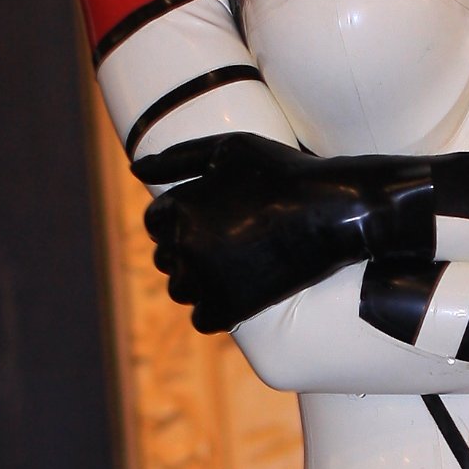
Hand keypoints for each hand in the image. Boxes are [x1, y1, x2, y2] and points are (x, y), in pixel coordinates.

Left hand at [141, 135, 431, 334]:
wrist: (333, 211)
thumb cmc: (282, 172)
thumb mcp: (229, 149)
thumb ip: (177, 158)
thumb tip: (135, 169)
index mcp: (178, 207)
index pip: (154, 222)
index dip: (181, 219)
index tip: (213, 217)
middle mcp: (184, 246)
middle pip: (164, 258)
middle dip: (188, 250)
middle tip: (231, 239)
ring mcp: (206, 281)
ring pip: (179, 290)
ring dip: (199, 281)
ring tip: (234, 264)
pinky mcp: (231, 309)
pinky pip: (202, 319)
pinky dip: (216, 308)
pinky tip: (239, 289)